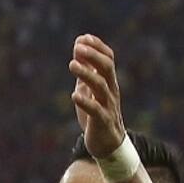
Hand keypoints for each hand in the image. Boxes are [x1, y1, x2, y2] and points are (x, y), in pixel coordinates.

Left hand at [67, 34, 124, 158]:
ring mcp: (108, 106)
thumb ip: (86, 71)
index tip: (83, 38)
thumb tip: (78, 48)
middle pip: (107, 68)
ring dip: (87, 74)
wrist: (108, 144)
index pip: (108, 59)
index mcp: (109, 82)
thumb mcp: (90, 90)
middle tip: (78, 47)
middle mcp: (111, 91)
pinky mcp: (103, 122)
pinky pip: (96, 111)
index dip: (97, 47)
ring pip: (101, 87)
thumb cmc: (97, 114)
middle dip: (93, 56)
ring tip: (71, 64)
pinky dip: (86, 102)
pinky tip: (74, 96)